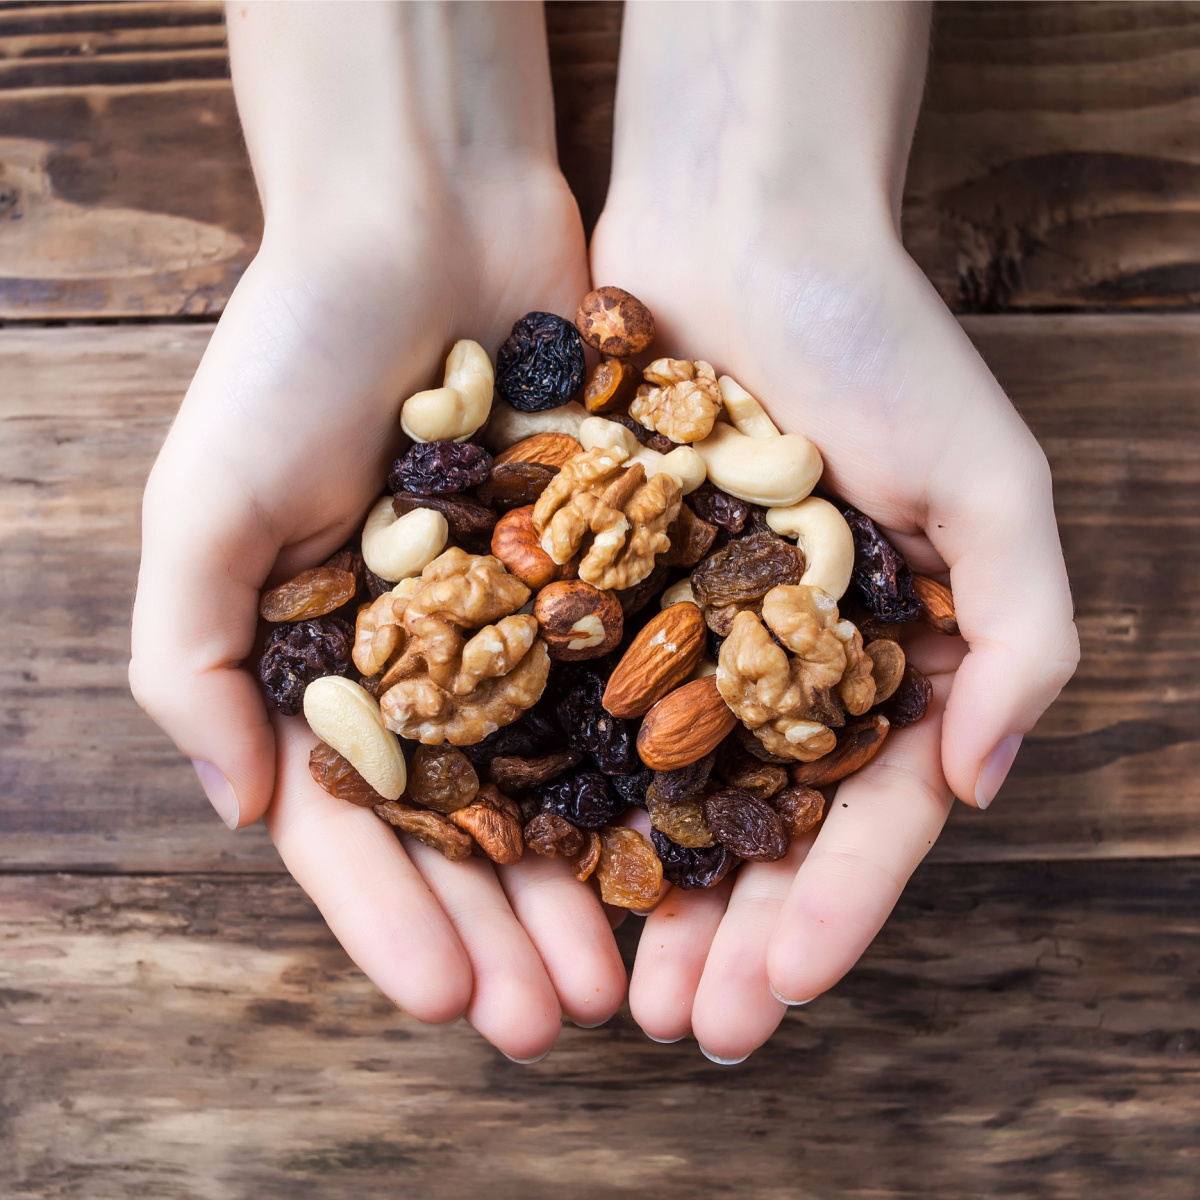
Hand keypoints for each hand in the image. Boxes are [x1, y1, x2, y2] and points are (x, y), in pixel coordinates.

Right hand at [130, 3, 625, 1060]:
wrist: (426, 215)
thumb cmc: (296, 350)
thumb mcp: (205, 500)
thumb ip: (190, 655)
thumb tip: (240, 803)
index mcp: (328, 661)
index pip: (359, 823)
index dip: (396, 919)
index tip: (447, 1003)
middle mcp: (432, 653)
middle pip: (474, 821)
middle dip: (508, 923)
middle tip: (560, 1016)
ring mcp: (525, 613)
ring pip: (566, 770)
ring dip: (592, 870)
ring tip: (636, 964)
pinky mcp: (610, 559)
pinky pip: (640, 674)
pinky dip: (660, 754)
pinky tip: (700, 830)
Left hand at [591, 2, 1078, 1059]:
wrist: (740, 225)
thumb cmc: (878, 341)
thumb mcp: (989, 481)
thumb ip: (1021, 631)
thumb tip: (988, 780)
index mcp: (883, 654)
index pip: (869, 814)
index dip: (834, 910)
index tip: (778, 993)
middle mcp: (780, 659)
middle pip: (757, 828)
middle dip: (728, 933)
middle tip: (680, 1026)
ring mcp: (685, 626)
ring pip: (657, 790)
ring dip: (636, 892)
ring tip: (602, 986)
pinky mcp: (602, 581)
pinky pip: (574, 697)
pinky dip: (556, 780)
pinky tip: (525, 856)